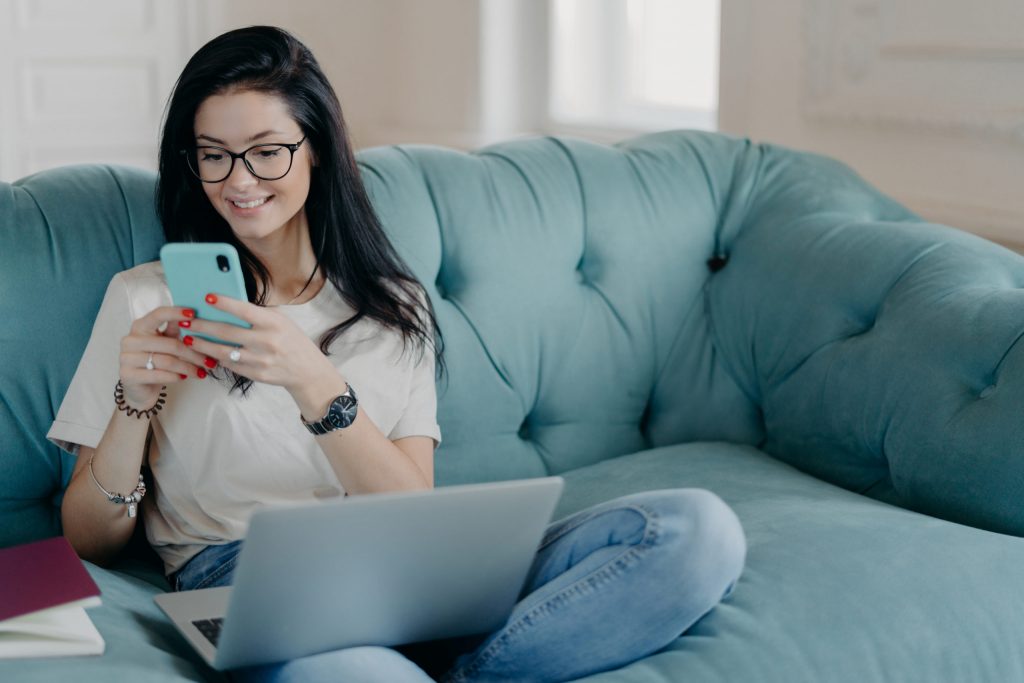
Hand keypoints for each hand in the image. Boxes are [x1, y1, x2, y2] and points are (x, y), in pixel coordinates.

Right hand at [120, 306, 209, 407]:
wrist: (140, 388)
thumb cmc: (156, 361)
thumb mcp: (165, 341)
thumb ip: (175, 329)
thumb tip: (194, 315)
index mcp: (140, 326)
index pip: (158, 314)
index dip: (176, 313)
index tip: (194, 313)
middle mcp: (130, 340)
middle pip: (170, 344)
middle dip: (193, 353)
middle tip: (209, 361)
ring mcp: (126, 358)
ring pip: (167, 361)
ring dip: (188, 367)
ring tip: (201, 372)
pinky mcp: (128, 375)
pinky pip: (159, 375)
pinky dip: (176, 377)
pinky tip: (185, 377)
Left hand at [181, 293, 339, 396]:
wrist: (307, 370)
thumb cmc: (292, 340)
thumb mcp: (282, 321)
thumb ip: (259, 313)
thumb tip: (230, 303)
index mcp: (273, 324)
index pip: (244, 310)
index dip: (224, 303)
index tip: (206, 297)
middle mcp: (266, 342)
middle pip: (226, 332)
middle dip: (202, 325)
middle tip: (186, 321)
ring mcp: (260, 360)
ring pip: (222, 352)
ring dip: (202, 344)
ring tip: (188, 338)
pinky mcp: (255, 375)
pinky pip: (230, 365)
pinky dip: (215, 358)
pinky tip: (205, 352)